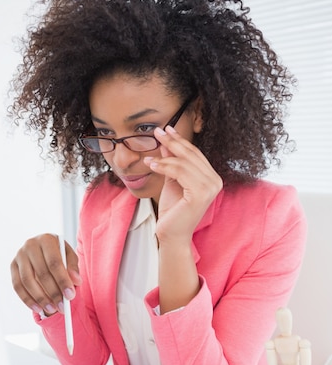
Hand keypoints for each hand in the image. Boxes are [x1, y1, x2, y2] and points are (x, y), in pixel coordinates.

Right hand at [10, 234, 80, 314]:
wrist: (44, 248)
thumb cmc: (59, 253)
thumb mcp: (69, 256)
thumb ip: (73, 268)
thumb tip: (76, 282)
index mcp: (46, 239)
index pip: (54, 263)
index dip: (62, 280)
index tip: (70, 295)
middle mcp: (30, 245)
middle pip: (41, 273)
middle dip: (53, 292)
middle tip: (62, 307)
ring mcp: (19, 255)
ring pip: (27, 281)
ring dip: (40, 298)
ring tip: (51, 309)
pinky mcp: (12, 266)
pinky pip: (17, 286)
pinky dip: (27, 299)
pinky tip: (37, 308)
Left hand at [144, 125, 222, 243]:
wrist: (171, 235)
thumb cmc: (173, 211)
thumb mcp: (172, 181)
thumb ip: (172, 162)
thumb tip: (166, 142)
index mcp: (212, 178)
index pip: (195, 154)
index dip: (180, 140)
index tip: (166, 129)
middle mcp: (215, 181)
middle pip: (191, 155)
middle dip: (173, 141)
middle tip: (157, 131)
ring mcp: (210, 188)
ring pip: (184, 163)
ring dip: (164, 157)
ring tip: (149, 158)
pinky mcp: (200, 194)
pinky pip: (179, 172)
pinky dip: (164, 166)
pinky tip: (152, 165)